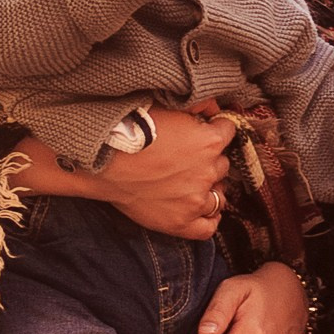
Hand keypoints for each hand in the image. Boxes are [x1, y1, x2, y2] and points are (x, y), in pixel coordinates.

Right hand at [86, 104, 233, 240]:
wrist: (104, 158)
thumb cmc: (132, 128)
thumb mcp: (168, 106)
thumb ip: (197, 105)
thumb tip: (213, 108)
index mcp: (210, 141)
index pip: (229, 132)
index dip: (218, 129)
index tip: (208, 129)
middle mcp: (208, 172)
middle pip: (223, 165)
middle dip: (211, 159)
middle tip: (191, 157)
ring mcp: (195, 200)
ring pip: (220, 195)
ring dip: (211, 188)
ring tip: (195, 183)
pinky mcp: (180, 222)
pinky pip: (207, 228)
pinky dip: (210, 220)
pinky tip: (204, 211)